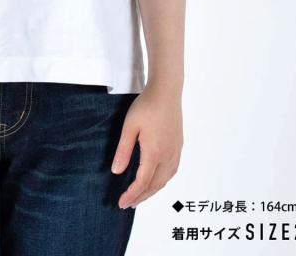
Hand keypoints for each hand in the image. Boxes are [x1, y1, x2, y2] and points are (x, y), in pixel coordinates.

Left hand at [111, 83, 182, 208]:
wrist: (166, 92)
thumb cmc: (146, 106)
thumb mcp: (129, 127)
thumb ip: (123, 150)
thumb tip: (117, 172)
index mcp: (154, 153)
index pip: (142, 182)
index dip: (131, 195)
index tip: (121, 202)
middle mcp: (168, 156)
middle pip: (155, 185)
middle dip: (141, 197)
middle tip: (128, 204)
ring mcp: (175, 152)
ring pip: (165, 180)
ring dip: (152, 190)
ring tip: (140, 195)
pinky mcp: (178, 146)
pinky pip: (171, 171)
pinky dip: (162, 181)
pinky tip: (156, 179)